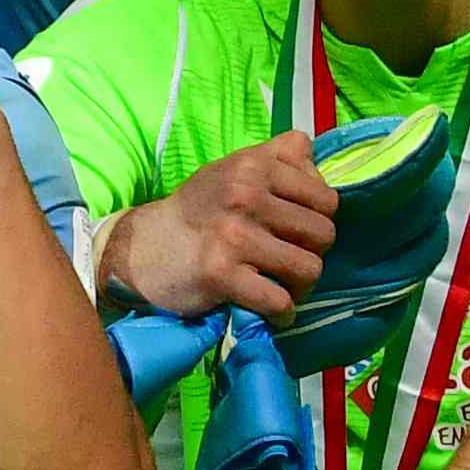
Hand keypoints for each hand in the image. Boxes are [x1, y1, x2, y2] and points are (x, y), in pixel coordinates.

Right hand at [105, 135, 334, 324]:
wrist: (143, 248)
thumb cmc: (198, 211)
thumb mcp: (233, 169)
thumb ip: (278, 157)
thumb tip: (318, 167)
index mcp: (253, 165)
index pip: (326, 199)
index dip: (317, 220)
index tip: (293, 231)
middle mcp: (244, 194)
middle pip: (323, 235)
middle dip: (310, 253)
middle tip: (285, 260)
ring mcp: (232, 234)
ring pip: (309, 269)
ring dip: (299, 286)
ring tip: (279, 284)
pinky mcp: (220, 272)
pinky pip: (279, 301)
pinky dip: (282, 312)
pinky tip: (272, 309)